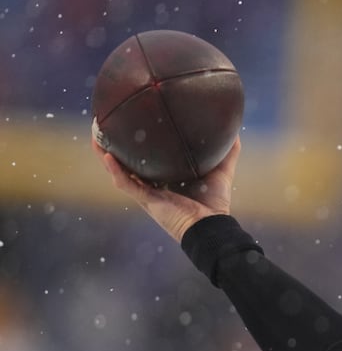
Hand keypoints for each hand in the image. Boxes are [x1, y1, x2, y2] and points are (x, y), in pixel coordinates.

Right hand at [92, 135, 240, 242]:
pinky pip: (126, 184)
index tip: (133, 123)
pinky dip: (116, 170)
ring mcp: (148, 193)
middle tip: (106, 124)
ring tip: (96, 135)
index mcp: (168, 179)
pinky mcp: (147, 201)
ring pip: (120, 172)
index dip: (140, 144)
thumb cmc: (215, 204)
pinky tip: (107, 155)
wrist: (211, 227)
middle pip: (129, 163)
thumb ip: (228, 153)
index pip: (149, 158)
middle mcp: (154, 185)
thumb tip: (235, 131)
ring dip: (106, 155)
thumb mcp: (222, 172)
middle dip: (116, 146)